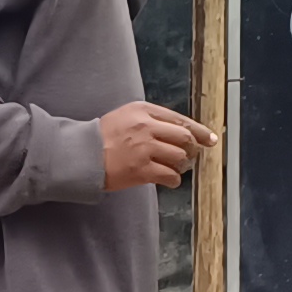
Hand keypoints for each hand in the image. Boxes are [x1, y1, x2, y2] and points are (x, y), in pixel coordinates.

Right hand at [98, 101, 215, 192]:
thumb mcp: (125, 115)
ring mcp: (144, 148)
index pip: (180, 120)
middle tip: (191, 156)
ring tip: (174, 168)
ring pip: (179, 157)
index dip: (199, 131)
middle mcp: (145, 127)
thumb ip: (150, 119)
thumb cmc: (103, 137)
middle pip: (184, 137)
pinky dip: (173, 179)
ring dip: (181, 165)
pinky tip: (169, 180)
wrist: (82, 155)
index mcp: (143, 110)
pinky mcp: (141, 170)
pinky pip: (169, 175)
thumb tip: (178, 131)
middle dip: (192, 149)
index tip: (209, 139)